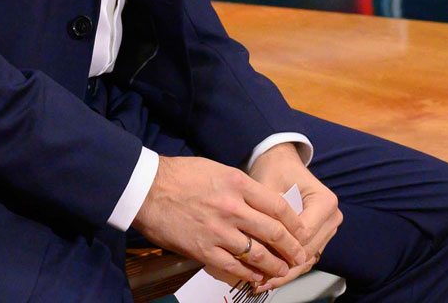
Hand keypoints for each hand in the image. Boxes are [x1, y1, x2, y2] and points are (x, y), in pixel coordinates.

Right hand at [131, 154, 309, 290]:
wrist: (146, 188)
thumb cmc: (180, 175)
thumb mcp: (217, 169)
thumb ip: (240, 186)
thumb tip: (259, 202)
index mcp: (238, 184)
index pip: (278, 206)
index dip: (295, 223)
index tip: (301, 231)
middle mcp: (233, 208)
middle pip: (274, 232)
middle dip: (292, 248)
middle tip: (300, 256)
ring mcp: (218, 231)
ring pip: (258, 254)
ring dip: (275, 265)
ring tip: (283, 270)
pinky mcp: (204, 249)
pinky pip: (234, 266)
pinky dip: (250, 274)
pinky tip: (258, 277)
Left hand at [245, 142, 342, 290]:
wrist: (281, 163)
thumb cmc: (274, 170)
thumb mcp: (268, 188)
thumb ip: (268, 215)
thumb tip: (258, 244)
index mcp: (325, 202)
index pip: (304, 235)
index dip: (281, 248)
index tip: (260, 258)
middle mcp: (332, 217)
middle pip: (307, 251)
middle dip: (283, 267)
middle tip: (259, 279)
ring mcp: (328, 228)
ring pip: (308, 259)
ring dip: (286, 273)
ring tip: (261, 283)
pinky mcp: (320, 236)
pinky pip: (306, 256)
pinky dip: (289, 267)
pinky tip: (270, 278)